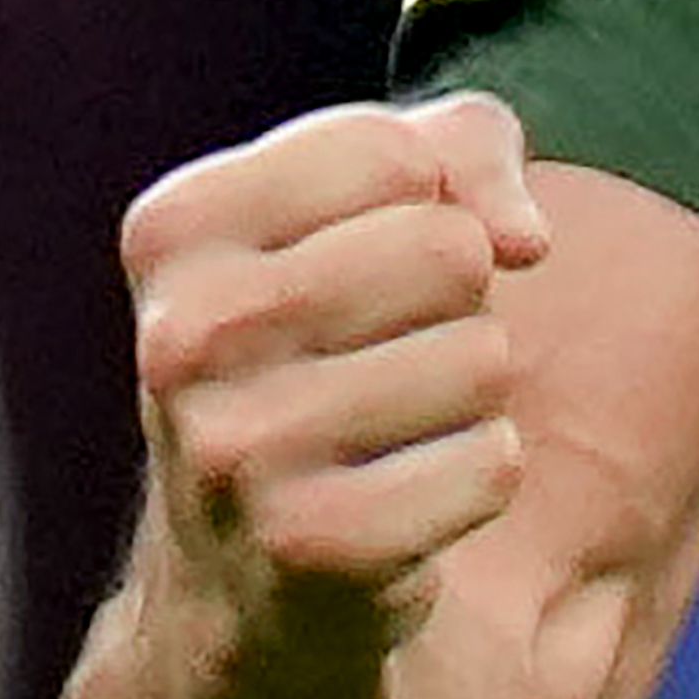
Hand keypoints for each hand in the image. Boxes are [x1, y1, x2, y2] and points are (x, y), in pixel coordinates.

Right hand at [118, 95, 553, 650]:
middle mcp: (182, 338)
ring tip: (384, 426)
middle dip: (457, 299)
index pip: (394, 156)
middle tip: (379, 353)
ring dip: (470, 394)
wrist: (244, 555)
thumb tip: (524, 240)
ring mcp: (234, 450)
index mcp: (174, 232)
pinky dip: (477, 476)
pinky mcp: (309, 546)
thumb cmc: (331, 329)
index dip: (423, 200)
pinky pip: (494, 464)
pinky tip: (397, 497)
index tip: (356, 257)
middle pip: (451, 251)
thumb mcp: (382, 194)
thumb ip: (469, 143)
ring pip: (485, 359)